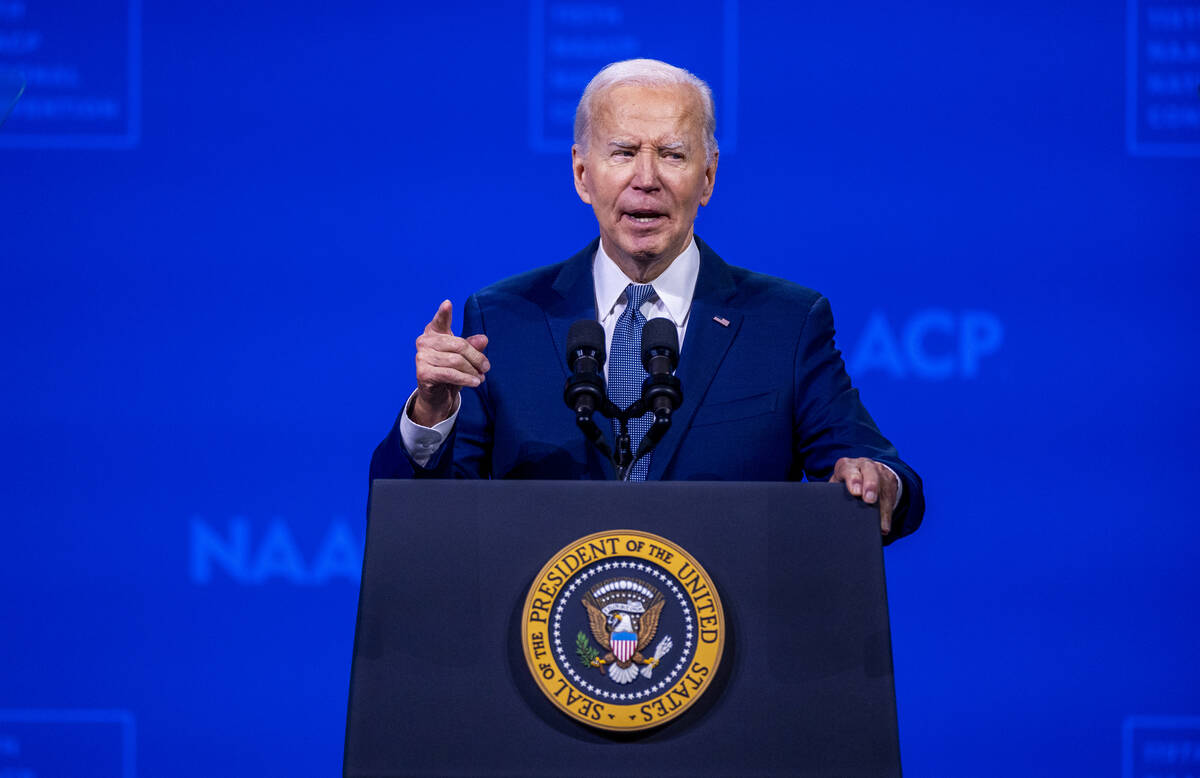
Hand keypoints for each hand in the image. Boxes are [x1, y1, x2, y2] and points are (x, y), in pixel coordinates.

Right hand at [411, 300, 489, 426]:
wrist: (438, 397)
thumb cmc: (451, 372)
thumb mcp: (465, 358)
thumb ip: (473, 346)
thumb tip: (483, 339)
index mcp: (433, 332)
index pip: (440, 321)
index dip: (444, 313)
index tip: (448, 304)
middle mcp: (424, 341)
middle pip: (459, 345)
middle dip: (476, 358)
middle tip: (486, 368)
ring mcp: (421, 357)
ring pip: (456, 361)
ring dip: (472, 371)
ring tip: (481, 377)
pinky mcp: (422, 372)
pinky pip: (450, 374)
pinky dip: (466, 379)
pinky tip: (476, 382)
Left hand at [830, 457, 898, 535]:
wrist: (864, 470)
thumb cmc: (845, 481)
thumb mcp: (838, 482)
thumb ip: (833, 491)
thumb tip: (825, 509)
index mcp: (848, 465)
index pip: (849, 469)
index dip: (853, 480)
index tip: (855, 492)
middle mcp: (864, 466)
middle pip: (870, 472)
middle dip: (870, 486)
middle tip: (869, 500)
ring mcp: (879, 473)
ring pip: (883, 487)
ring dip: (882, 505)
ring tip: (880, 523)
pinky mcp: (890, 482)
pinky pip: (890, 498)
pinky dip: (887, 514)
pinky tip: (885, 527)